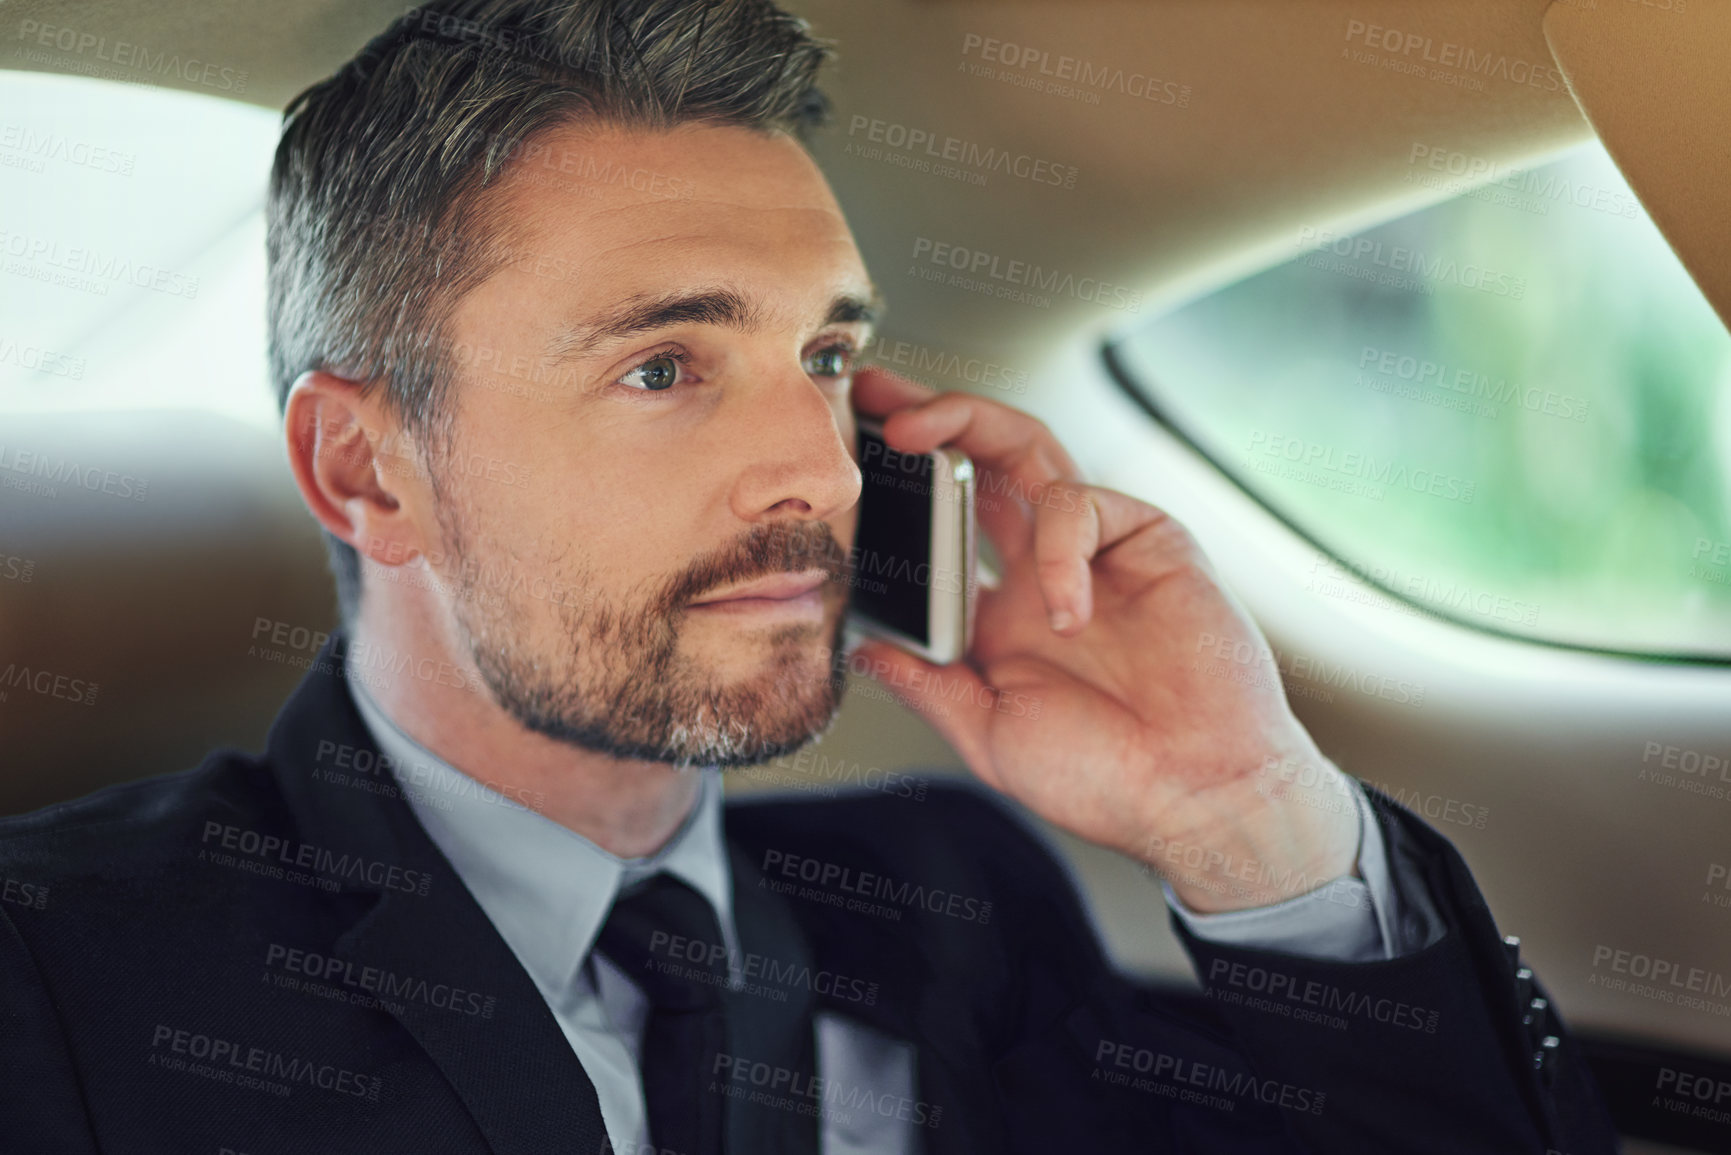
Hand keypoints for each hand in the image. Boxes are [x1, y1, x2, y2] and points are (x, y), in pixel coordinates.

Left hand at [847, 367, 1359, 912]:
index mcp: (1003, 615)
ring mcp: (1099, 550)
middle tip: (869, 394)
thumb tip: (864, 648)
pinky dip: (1060, 547)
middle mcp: (1046, 569)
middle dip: (926, 415)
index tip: (846, 468)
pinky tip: (1065, 613)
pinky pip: (1085, 504)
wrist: (1201, 798)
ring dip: (969, 423)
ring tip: (913, 431)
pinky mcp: (1152, 541)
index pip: (943, 524)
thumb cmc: (1106, 780)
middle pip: (983, 461)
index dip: (899, 490)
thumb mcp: (990, 735)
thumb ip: (929, 686)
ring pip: (1030, 449)